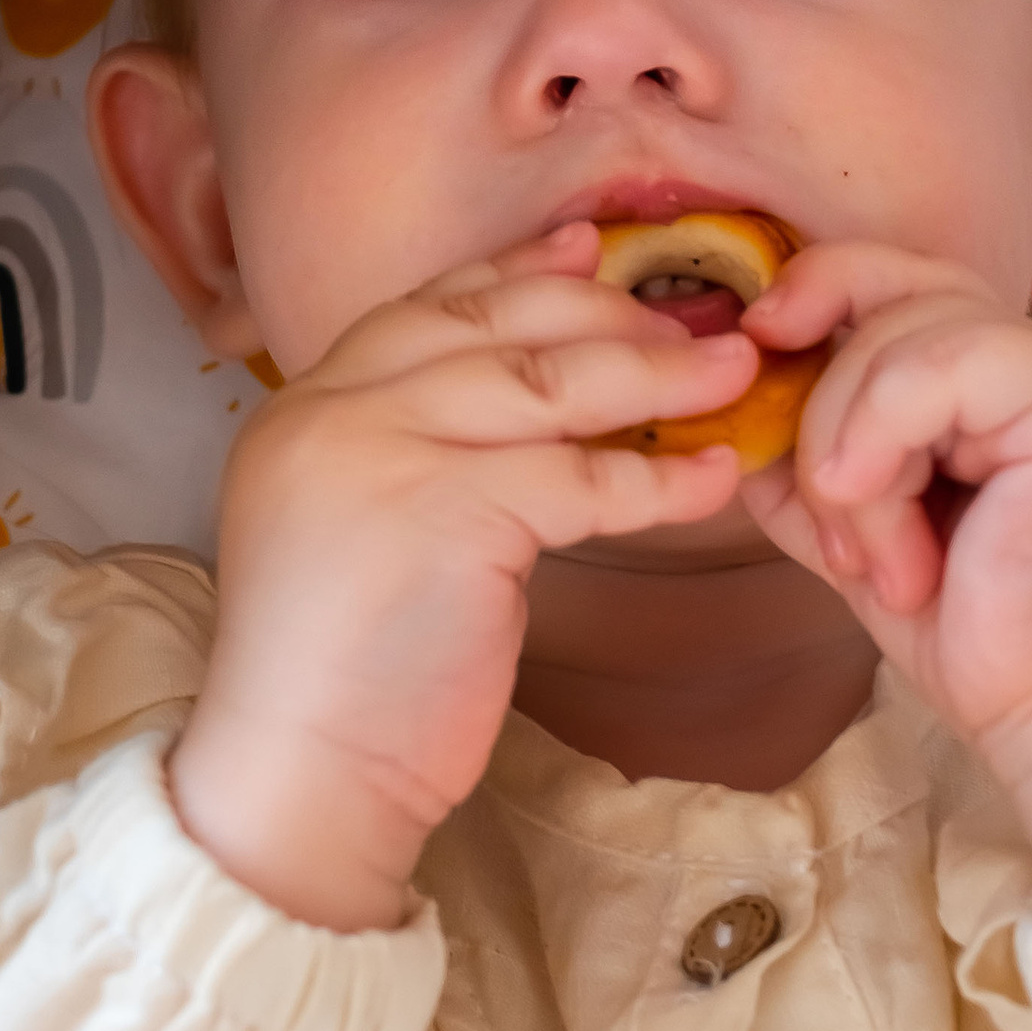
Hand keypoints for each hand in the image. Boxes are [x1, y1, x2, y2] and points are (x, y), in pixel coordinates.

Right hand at [171, 228, 749, 931]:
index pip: (424, 304)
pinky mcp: (444, 513)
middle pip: (492, 321)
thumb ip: (421, 453)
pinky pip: (579, 477)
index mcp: (304, 406)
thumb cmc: (347, 679)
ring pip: (545, 381)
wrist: (298, 780)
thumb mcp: (367, 530)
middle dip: (605, 313)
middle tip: (697, 323)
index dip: (517, 270)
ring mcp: (381, 452)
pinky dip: (659, 479)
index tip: (592, 251)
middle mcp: (331, 410)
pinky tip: (715, 479)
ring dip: (654, 375)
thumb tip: (537, 406)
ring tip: (733, 376)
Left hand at [739, 246, 1031, 926]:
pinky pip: (938, 367)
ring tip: (872, 556)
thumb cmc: (972, 633)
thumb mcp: (856, 528)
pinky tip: (894, 543)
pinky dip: (882, 445)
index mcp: (994, 377)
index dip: (817, 297)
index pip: (895, 283)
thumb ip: (805, 459)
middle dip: (822, 395)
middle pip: (894, 285)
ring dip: (851, 450)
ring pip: (904, 332)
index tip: (758, 349)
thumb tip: (734, 403)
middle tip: (824, 500)